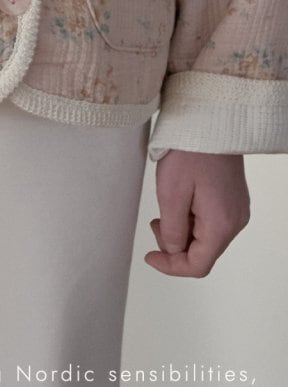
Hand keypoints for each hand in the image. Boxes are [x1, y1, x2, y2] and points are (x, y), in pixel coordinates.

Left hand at [145, 150, 249, 276]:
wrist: (210, 120)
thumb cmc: (190, 151)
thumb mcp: (171, 193)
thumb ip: (171, 229)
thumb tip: (172, 250)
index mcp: (221, 225)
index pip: (198, 265)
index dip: (171, 266)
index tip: (150, 256)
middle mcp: (235, 221)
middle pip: (203, 251)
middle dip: (175, 244)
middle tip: (156, 221)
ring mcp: (236, 209)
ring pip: (206, 236)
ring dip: (182, 229)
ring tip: (166, 205)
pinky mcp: (232, 198)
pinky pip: (211, 220)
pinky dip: (192, 218)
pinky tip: (180, 199)